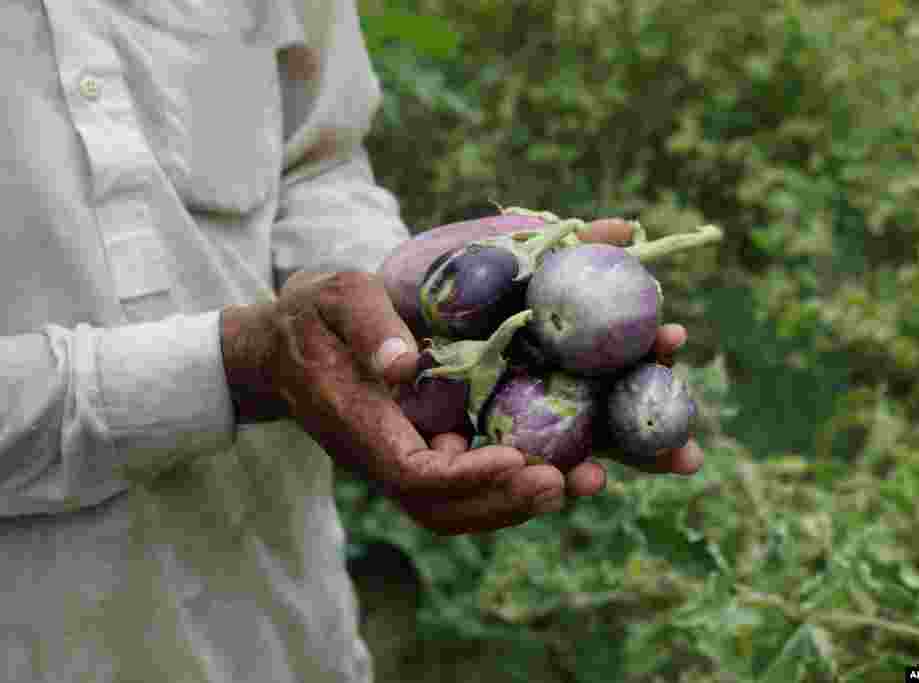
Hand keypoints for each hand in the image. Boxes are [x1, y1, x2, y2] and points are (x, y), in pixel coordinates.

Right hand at [220, 270, 570, 534]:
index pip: (411, 473)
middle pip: (441, 508)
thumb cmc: (313, 316)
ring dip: (518, 502)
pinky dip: (510, 483)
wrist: (282, 347)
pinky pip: (464, 484)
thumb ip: (369, 327)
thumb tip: (403, 364)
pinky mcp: (418, 452)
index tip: (516, 460)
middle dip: (506, 501)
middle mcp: (378, 456)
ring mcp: (398, 460)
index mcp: (357, 422)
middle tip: (567, 481)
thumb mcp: (337, 298)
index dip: (465, 477)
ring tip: (581, 480)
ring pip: (456, 507)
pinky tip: (559, 462)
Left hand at [396, 217, 705, 501]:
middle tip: (689, 459)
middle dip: (643, 449)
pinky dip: (487, 485)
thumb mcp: (467, 251)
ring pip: (539, 469)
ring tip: (587, 481)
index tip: (678, 339)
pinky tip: (509, 472)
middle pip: (594, 432)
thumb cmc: (407, 278)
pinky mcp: (431, 458)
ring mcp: (481, 431)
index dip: (649, 359)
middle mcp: (520, 400)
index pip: (609, 368)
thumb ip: (543, 240)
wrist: (323, 317)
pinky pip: (466, 484)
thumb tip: (621, 230)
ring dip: (571, 478)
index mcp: (537, 354)